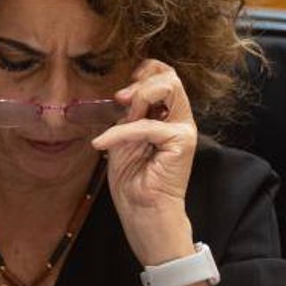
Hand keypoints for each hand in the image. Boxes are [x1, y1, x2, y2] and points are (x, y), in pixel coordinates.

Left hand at [91, 59, 196, 265]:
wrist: (143, 213)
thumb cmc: (133, 181)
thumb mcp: (123, 140)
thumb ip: (128, 116)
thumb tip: (126, 95)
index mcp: (167, 117)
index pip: (165, 78)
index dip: (145, 72)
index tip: (121, 88)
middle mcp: (179, 120)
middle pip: (171, 77)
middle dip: (142, 80)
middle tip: (120, 97)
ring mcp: (183, 130)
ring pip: (170, 88)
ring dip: (139, 95)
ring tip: (118, 109)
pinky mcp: (182, 143)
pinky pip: (146, 126)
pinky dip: (120, 133)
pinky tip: (102, 144)